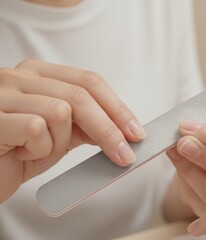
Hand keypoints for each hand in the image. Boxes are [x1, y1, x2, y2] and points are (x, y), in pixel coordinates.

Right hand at [0, 59, 145, 202]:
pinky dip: (38, 149)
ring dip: (59, 142)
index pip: (90, 82)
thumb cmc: (18, 152)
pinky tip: (21, 152)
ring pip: (61, 111)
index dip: (118, 108)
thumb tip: (126, 130)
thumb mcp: (59, 136)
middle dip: (109, 129)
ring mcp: (3, 93)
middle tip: (125, 156)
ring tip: (39, 151)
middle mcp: (20, 76)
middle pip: (82, 96)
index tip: (136, 132)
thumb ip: (87, 125)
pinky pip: (37, 128)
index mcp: (39, 73)